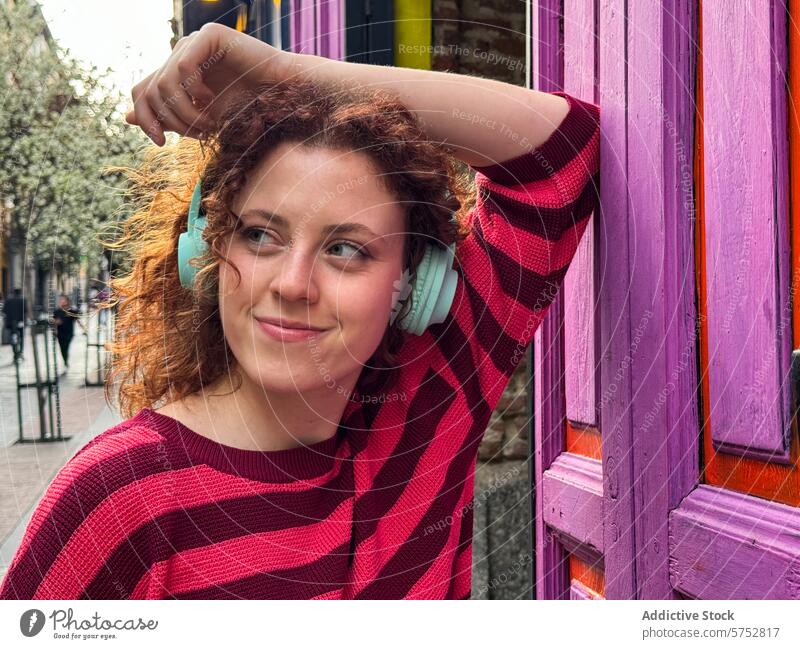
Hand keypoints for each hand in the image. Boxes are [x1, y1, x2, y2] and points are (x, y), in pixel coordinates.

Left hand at [125, 23, 292, 145]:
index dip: (145, 119)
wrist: (282, 93)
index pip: (143, 92)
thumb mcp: (202, 118)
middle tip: (197, 135)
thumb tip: (127, 117)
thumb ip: (167, 116)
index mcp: (177, 71)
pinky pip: (183, 67)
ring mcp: (194, 41)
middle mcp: (181, 53)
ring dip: (185, 112)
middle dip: (170, 120)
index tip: (161, 143)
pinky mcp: (209, 35)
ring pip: (165, 81)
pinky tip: (213, 100)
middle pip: (150, 89)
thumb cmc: (248, 107)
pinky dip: (195, 92)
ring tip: (208, 125)